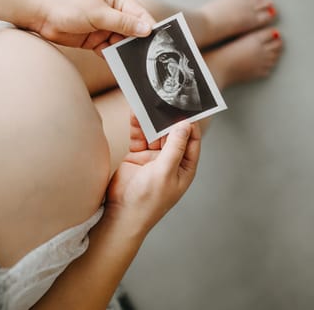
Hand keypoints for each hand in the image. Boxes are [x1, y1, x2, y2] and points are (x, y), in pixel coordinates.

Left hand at [30, 0, 155, 55]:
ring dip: (125, 53)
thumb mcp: (97, 13)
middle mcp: (112, 13)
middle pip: (132, 31)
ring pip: (120, 43)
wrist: (38, 13)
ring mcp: (102, 28)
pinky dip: (112, 58)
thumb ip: (122, 23)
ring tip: (132, 64)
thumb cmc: (66, 3)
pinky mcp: (93, 41)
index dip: (149, 28)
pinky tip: (118, 66)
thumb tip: (146, 29)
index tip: (158, 42)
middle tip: (147, 59)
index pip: (139, 14)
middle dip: (137, 44)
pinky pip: (108, 51)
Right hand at [105, 115, 201, 236]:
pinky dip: (137, 127)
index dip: (189, 125)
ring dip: (151, 121)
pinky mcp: (137, 156)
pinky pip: (139, 138)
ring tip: (147, 104)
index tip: (184, 108)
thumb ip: (175, 148)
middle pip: (172, 134)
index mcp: (184, 167)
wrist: (122, 213)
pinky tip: (135, 115)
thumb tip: (184, 125)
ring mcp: (153, 159)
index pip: (191, 140)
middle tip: (163, 100)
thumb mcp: (165, 172)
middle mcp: (170, 161)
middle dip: (168, 119)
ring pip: (154, 134)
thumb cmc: (148, 200)